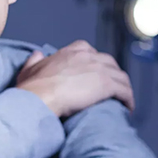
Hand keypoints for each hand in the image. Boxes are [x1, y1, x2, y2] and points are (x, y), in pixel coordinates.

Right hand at [16, 40, 134, 117]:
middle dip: (112, 73)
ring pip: (120, 76)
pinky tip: (128, 107)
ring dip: (123, 87)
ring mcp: (98, 69)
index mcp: (70, 52)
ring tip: (122, 99)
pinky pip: (125, 91)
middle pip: (108, 62)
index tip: (94, 71)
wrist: (40, 98)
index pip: (88, 50)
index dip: (94, 60)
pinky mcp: (106, 85)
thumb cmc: (33, 88)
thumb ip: (34, 60)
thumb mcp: (28, 70)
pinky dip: (128, 98)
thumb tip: (38, 54)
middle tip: (111, 87)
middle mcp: (87, 56)